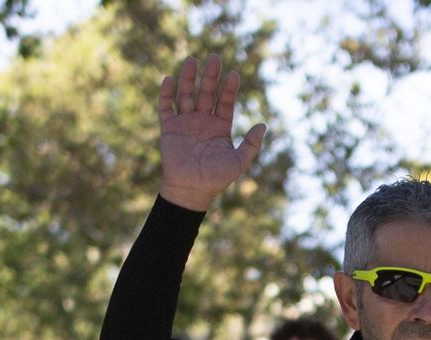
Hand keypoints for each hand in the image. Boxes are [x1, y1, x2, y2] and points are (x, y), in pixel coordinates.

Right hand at [156, 54, 267, 211]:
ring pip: (186, 94)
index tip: (234, 74)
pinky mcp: (169, 127)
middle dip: (210, 76)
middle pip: (207, 92)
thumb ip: (251, 144)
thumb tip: (263, 125)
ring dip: (188, 78)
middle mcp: (203, 120)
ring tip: (192, 60)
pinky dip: (167, 93)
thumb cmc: (217, 178)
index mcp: (220, 126)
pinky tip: (170, 79)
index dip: (229, 88)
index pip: (225, 102)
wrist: (191, 189)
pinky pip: (166, 107)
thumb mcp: (239, 162)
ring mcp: (185, 122)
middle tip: (215, 58)